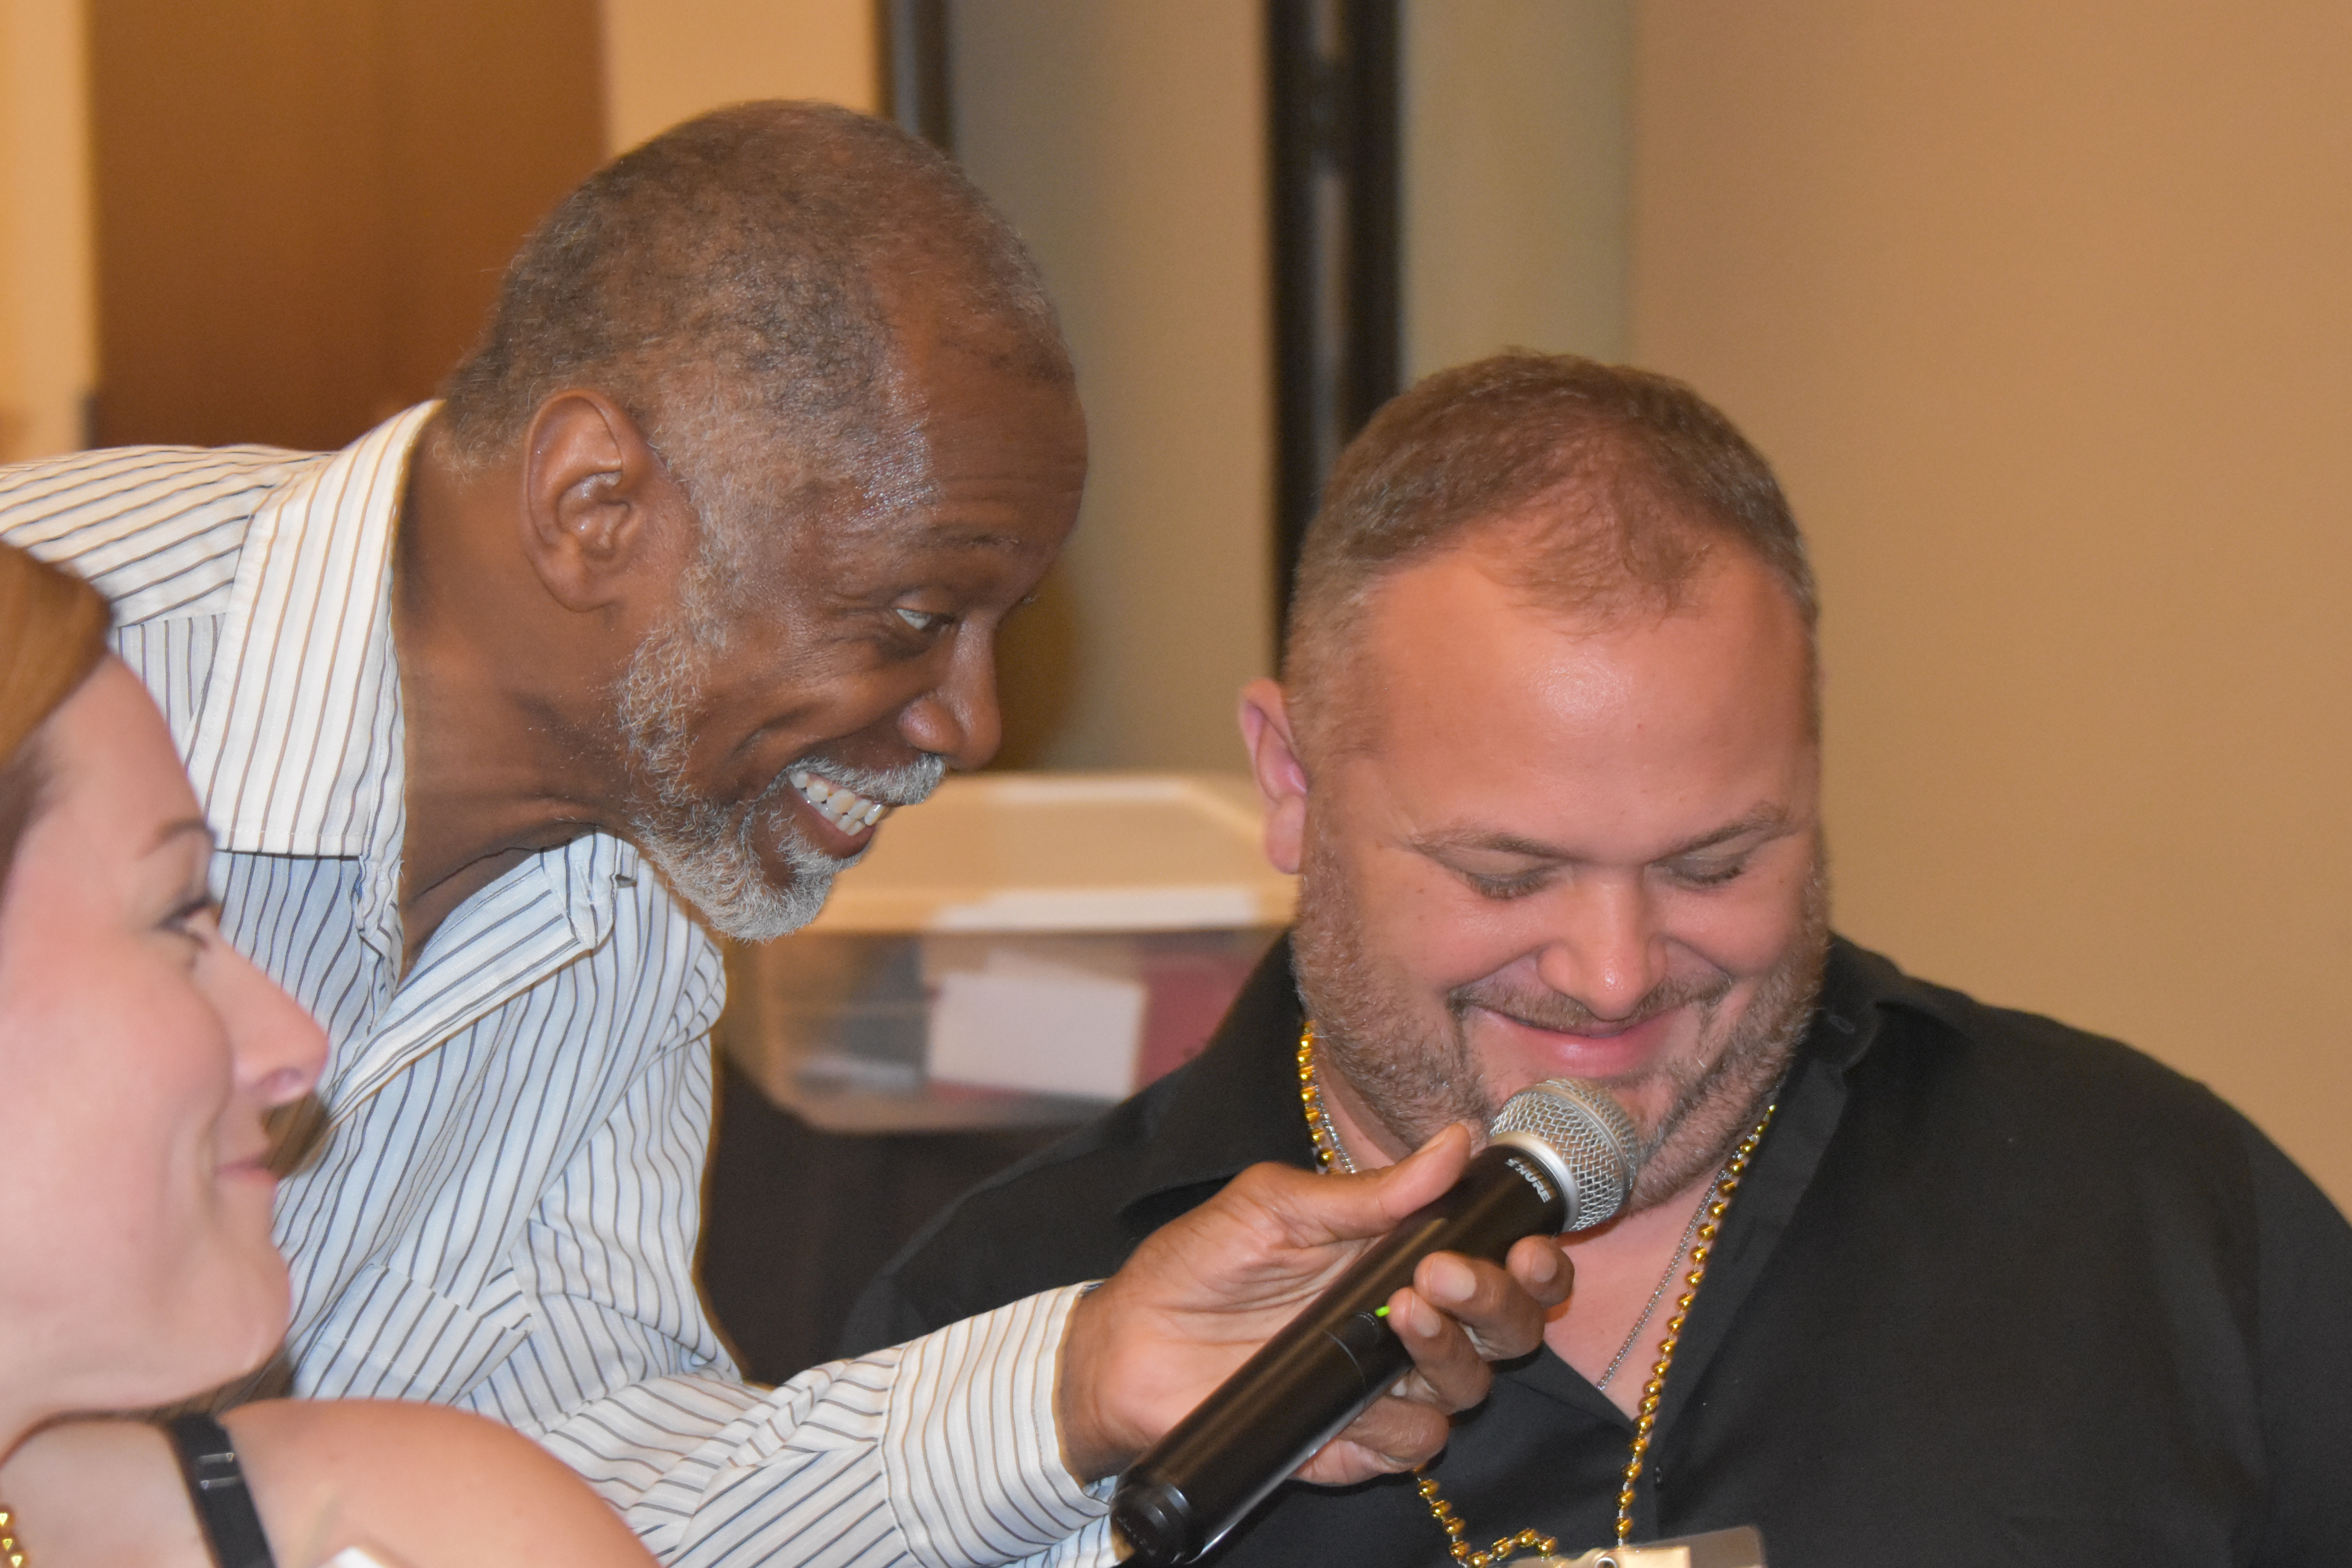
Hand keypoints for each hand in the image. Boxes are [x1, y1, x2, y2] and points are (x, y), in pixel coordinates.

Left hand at [1054, 1122, 1571, 1483]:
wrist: (1129, 1345)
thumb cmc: (1200, 1263)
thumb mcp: (1275, 1205)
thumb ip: (1369, 1191)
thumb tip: (1457, 1143)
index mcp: (1401, 1257)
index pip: (1501, 1261)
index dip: (1533, 1256)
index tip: (1527, 1240)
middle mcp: (1409, 1324)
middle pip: (1507, 1329)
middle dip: (1499, 1300)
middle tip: (1448, 1273)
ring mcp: (1384, 1387)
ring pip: (1469, 1388)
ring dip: (1450, 1352)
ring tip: (1401, 1310)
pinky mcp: (1354, 1443)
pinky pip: (1413, 1444)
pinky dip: (1398, 1421)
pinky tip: (1357, 1394)